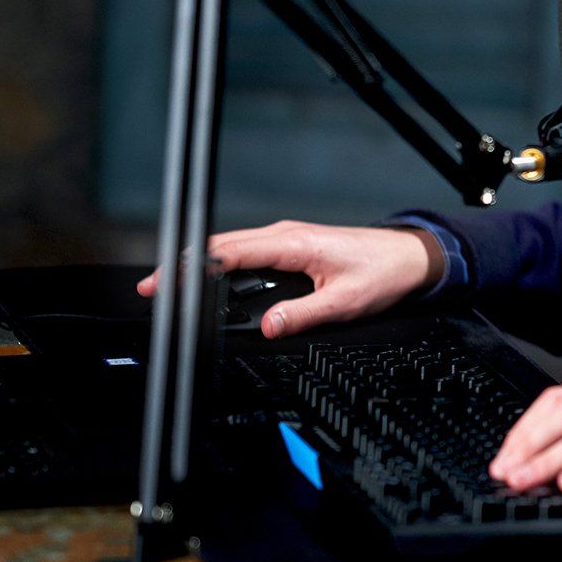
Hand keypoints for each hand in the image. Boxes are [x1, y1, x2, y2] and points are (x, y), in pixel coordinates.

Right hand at [135, 220, 441, 338]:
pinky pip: (247, 252)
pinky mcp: (291, 246)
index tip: (161, 283)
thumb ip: (304, 315)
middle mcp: (285, 235)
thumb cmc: (383, 273)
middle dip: (181, 266)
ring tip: (170, 288)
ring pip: (231, 247)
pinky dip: (222, 264)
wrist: (410, 257)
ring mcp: (286, 238)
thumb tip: (269, 327)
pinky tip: (210, 281)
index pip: (227, 251)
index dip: (188, 267)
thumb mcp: (345, 301)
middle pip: (219, 246)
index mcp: (293, 244)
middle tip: (151, 290)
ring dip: (200, 265)